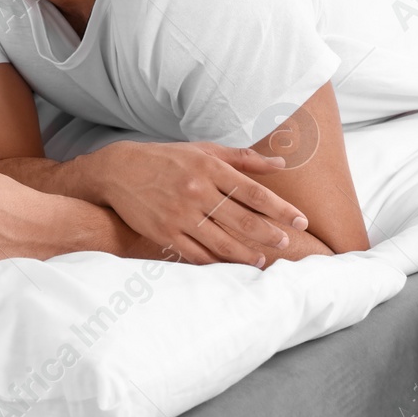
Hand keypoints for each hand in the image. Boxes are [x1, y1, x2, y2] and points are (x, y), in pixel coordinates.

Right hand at [87, 140, 304, 266]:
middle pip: (242, 220)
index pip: (253, 191)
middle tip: (286, 243)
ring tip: (262, 260)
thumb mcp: (202, 151)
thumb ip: (242, 158)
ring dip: (247, 255)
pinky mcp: (164, 233)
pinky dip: (216, 262)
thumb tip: (281, 162)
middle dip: (270, 235)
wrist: (116, 171)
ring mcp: (179, 214)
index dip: (280, 209)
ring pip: (223, 242)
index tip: (300, 221)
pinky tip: (230, 265)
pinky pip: (196, 253)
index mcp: (208, 168)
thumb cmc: (165, 159)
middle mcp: (195, 191)